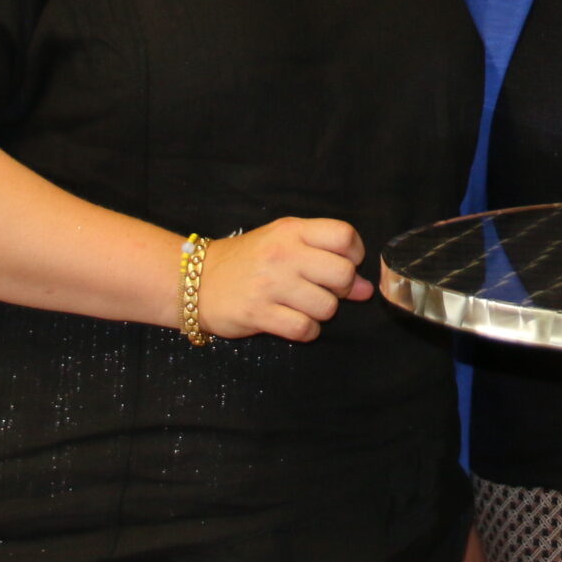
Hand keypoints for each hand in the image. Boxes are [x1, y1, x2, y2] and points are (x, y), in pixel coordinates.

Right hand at [195, 216, 373, 342]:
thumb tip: (365, 288)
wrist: (196, 280)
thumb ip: (325, 258)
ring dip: (321, 312)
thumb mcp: (284, 245)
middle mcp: (282, 254)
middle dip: (340, 289)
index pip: (344, 235)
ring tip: (302, 305)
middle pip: (342, 274)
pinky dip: (306, 331)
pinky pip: (304, 328)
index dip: (354, 254)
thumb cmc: (248, 261)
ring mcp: (270, 284)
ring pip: (326, 306)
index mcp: (291, 231)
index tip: (342, 264)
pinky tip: (293, 322)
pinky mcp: (258, 313)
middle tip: (322, 290)